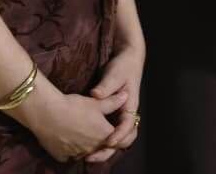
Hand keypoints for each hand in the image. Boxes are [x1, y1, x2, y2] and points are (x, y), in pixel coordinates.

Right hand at [21, 84, 124, 162]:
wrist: (47, 112)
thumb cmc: (74, 106)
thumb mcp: (96, 102)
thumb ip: (113, 102)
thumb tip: (125, 96)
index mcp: (104, 136)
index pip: (118, 141)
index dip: (116, 135)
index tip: (110, 128)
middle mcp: (92, 148)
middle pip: (100, 148)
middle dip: (99, 140)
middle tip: (92, 128)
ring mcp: (77, 154)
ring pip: (85, 153)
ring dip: (85, 146)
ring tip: (78, 131)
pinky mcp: (62, 157)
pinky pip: (69, 155)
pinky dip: (69, 149)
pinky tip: (66, 137)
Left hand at [82, 42, 144, 162]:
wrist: (128, 59)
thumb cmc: (123, 66)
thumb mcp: (115, 74)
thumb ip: (106, 86)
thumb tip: (95, 95)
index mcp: (130, 105)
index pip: (128, 125)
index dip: (119, 135)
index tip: (108, 142)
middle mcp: (126, 114)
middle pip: (124, 139)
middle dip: (110, 149)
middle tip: (92, 156)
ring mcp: (120, 115)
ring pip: (116, 138)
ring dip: (104, 148)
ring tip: (86, 156)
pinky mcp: (112, 115)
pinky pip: (108, 132)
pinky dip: (100, 141)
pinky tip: (85, 145)